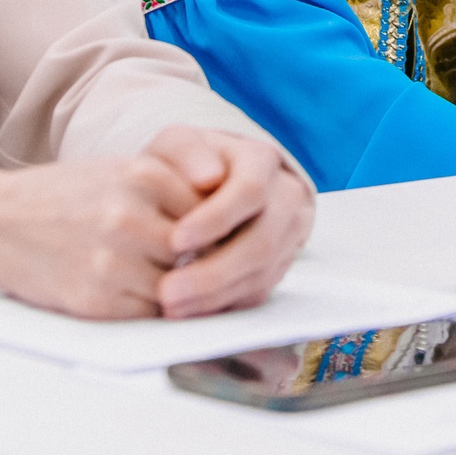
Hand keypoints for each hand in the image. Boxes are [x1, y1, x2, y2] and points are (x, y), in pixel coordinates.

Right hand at [0, 153, 198, 318]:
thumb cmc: (65, 196)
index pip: (209, 211)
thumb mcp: (119, 171)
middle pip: (197, 252)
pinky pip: (147, 314)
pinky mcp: (95, 301)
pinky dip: (147, 309)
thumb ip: (170, 189)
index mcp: (141, 175)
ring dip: (175, 289)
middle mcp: (129, 216)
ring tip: (161, 278)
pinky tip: (133, 292)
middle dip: (198, 262)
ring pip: (176, 287)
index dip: (212, 229)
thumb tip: (224, 223)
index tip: (213, 237)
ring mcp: (112, 262)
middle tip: (197, 265)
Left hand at [140, 126, 313, 317]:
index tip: (174, 240)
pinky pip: (258, 292)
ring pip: (262, 274)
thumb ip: (186, 151)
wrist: (208, 182)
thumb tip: (209, 178)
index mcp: (263, 160)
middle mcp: (285, 197)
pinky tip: (188, 311)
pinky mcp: (279, 264)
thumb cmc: (185, 163)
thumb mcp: (178, 143)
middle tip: (168, 291)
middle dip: (213, 272)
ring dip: (214, 296)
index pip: (250, 191)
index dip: (216, 218)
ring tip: (170, 306)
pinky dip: (223, 305)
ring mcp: (288, 235)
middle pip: (262, 242)